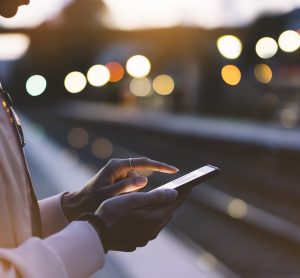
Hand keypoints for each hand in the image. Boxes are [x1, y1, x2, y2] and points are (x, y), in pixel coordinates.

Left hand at [62, 157, 177, 220]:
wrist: (77, 205)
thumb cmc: (91, 200)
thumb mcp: (109, 195)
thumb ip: (126, 187)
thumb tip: (144, 180)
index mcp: (116, 166)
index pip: (143, 163)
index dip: (159, 166)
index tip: (174, 170)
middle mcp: (118, 166)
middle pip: (140, 172)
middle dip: (140, 185)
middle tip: (131, 195)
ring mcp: (118, 172)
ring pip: (136, 180)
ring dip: (133, 191)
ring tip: (117, 199)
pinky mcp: (118, 179)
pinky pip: (131, 185)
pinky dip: (131, 192)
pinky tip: (119, 199)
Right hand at [95, 189, 177, 251]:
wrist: (96, 233)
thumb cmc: (113, 212)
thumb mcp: (134, 199)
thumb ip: (156, 196)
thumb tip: (174, 193)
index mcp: (155, 217)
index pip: (174, 203)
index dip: (183, 193)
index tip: (189, 185)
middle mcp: (153, 230)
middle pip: (167, 212)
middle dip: (169, 201)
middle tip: (171, 191)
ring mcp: (144, 238)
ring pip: (157, 221)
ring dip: (158, 211)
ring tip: (155, 201)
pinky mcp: (136, 242)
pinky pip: (147, 228)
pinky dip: (148, 220)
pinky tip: (141, 215)